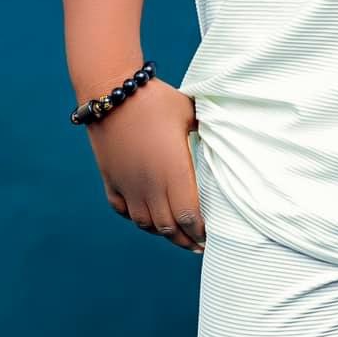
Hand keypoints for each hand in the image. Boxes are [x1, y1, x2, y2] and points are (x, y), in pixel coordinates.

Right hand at [84, 82, 205, 250]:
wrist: (110, 91)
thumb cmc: (155, 100)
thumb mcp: (189, 114)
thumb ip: (206, 131)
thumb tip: (226, 133)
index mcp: (173, 173)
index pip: (189, 216)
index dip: (200, 231)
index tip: (211, 235)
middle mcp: (149, 185)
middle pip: (168, 227)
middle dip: (184, 240)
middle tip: (197, 245)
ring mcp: (127, 184)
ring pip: (145, 223)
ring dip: (161, 232)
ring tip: (174, 234)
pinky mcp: (110, 178)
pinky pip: (122, 209)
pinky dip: (135, 218)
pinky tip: (145, 217)